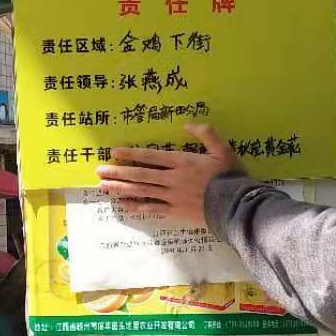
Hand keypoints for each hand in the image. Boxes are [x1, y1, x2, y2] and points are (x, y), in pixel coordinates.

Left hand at [96, 124, 241, 226]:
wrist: (236, 206)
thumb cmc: (229, 176)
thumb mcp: (222, 149)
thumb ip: (206, 133)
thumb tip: (187, 123)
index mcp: (182, 162)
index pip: (151, 156)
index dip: (131, 154)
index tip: (114, 152)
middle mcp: (172, 179)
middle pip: (140, 174)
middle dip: (118, 172)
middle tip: (99, 171)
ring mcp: (172, 197)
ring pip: (142, 191)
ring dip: (121, 188)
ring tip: (104, 186)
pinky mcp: (175, 212)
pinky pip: (152, 208)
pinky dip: (137, 206)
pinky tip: (124, 205)